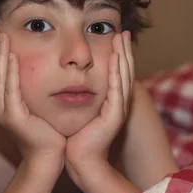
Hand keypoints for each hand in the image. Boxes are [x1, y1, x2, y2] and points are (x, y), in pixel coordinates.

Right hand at [0, 27, 65, 165]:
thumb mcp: (32, 108)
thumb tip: (26, 74)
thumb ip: (25, 92)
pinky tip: (12, 56)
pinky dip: (10, 72)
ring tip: (1, 36)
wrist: (48, 158)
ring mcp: (1, 113)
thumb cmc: (45, 133)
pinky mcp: (12, 117)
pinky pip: (10, 90)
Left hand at [65, 31, 134, 165]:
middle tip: (123, 32)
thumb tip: (67, 82)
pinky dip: (117, 73)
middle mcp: (118, 103)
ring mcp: (118, 109)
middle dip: (124, 50)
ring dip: (123, 57)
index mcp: (110, 102)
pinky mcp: (115, 116)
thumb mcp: (78, 111)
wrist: (80, 160)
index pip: (117, 73)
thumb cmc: (75, 138)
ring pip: (124, 77)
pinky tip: (116, 59)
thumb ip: (78, 97)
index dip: (118, 55)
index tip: (115, 36)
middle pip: (124, 71)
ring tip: (121, 39)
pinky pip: (117, 89)